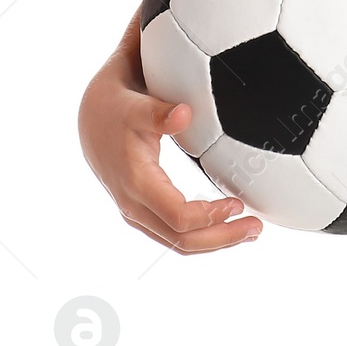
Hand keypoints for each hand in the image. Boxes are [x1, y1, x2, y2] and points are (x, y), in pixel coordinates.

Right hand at [78, 11, 262, 252]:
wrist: (90, 115)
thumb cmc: (115, 107)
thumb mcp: (133, 104)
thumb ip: (157, 111)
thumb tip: (185, 114)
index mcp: (136, 182)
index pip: (177, 217)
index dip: (211, 216)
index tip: (239, 203)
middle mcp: (134, 204)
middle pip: (181, 239)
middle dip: (221, 238)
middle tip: (256, 228)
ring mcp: (136, 210)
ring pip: (176, 241)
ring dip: (214, 240)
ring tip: (248, 230)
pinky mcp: (142, 207)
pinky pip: (172, 231)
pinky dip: (200, 233)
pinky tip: (223, 223)